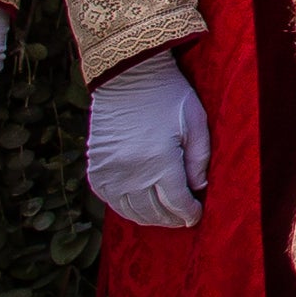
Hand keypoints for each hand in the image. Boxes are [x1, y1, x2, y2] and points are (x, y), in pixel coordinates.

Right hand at [85, 51, 213, 228]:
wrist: (128, 78)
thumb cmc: (168, 96)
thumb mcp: (196, 122)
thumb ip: (200, 159)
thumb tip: (199, 188)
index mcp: (160, 161)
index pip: (176, 202)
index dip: (188, 213)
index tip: (196, 216)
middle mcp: (132, 173)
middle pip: (153, 211)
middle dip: (171, 219)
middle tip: (182, 219)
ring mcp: (110, 173)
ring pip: (130, 211)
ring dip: (148, 218)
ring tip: (164, 217)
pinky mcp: (95, 170)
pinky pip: (109, 201)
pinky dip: (125, 208)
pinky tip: (138, 207)